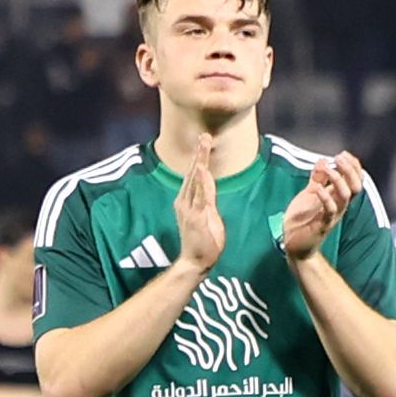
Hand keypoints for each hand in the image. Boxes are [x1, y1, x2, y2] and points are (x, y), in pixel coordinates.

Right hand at [170, 151, 226, 281]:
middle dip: (199, 154)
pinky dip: (201, 183)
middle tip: (204, 136)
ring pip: (196, 181)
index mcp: (187, 200)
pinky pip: (200, 197)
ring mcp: (189, 209)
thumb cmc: (203, 241)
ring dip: (200, 162)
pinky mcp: (196, 217)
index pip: (195, 175)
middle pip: (194, 173)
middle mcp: (185, 201)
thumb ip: (207, 202)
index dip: (199, 158)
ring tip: (203, 146)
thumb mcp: (208, 216)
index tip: (203, 142)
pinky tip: (203, 170)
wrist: (196, 261)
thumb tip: (210, 191)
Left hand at [275, 150, 370, 263]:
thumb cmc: (303, 219)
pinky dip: (325, 197)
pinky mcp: (323, 225)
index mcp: (338, 198)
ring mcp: (332, 215)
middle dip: (350, 170)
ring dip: (338, 179)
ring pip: (346, 196)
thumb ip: (317, 178)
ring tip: (328, 168)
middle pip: (356, 186)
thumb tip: (322, 160)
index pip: (355, 180)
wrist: (294, 244)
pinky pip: (330, 210)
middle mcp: (339, 206)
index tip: (343, 154)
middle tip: (338, 158)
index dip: (353, 166)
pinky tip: (317, 188)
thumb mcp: (309, 193)